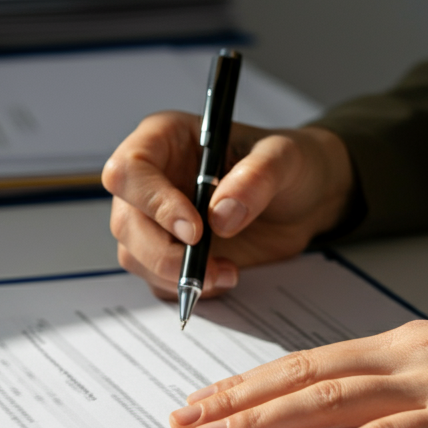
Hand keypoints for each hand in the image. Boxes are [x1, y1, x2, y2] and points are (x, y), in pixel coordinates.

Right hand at [101, 112, 354, 298]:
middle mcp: (151, 179)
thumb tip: (221, 215)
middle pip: (125, 221)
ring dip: (174, 274)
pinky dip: (185, 287)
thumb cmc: (289, 164)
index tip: (195, 230)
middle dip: (162, 253)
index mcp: (165, 139)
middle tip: (209, 267)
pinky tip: (223, 275)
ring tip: (225, 272)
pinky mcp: (168, 251)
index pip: (129, 170)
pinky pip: (156, 279)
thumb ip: (257, 178)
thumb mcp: (285, 157)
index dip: (153, 202)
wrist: (303, 200)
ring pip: (134, 255)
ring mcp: (154, 218)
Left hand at [168, 318, 427, 427]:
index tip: (205, 397)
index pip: (304, 361)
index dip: (249, 381)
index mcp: (398, 344)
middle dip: (235, 399)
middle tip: (184, 418)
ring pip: (328, 399)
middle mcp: (403, 356)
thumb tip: (343, 405)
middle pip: (301, 375)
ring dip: (263, 420)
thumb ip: (395, 382)